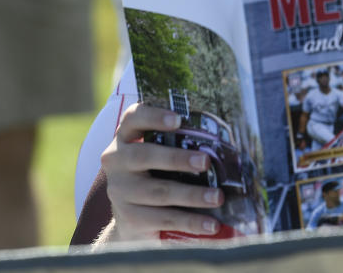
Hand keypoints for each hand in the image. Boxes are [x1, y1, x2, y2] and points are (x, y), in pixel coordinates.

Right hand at [100, 104, 223, 240]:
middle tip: (205, 162)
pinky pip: (163, 219)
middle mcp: (117, 161)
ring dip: (192, 195)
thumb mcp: (160, 154)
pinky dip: (191, 221)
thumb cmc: (156, 173)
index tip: (178, 120)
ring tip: (217, 197)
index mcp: (126, 137)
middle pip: (145, 156)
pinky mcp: (128, 217)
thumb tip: (224, 140)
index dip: (154, 117)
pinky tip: (211, 225)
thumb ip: (179, 142)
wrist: (133, 218)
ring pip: (159, 191)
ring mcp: (120, 190)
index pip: (133, 118)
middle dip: (177, 159)